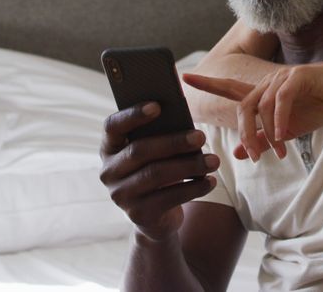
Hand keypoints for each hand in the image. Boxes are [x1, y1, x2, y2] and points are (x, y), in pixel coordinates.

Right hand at [99, 102, 219, 240]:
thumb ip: (161, 134)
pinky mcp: (138, 214)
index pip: (112, 126)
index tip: (158, 106)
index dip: (133, 115)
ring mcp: (120, 195)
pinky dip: (193, 188)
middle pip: (139, 151)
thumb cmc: (158, 169)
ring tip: (214, 160)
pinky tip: (210, 181)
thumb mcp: (155, 152)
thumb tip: (186, 122)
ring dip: (189, 166)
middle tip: (201, 136)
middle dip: (173, 142)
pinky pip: (168, 197)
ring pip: (156, 174)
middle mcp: (109, 172)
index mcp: (110, 148)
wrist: (156, 216)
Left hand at [183, 65, 322, 161]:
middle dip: (244, 134)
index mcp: (263, 93)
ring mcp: (282, 78)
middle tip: (255, 158)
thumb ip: (262, 139)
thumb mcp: (287, 130)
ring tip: (277, 154)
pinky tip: (284, 136)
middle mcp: (268, 82)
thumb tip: (239, 153)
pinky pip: (281, 101)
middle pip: (242, 107)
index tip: (184, 78)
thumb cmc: (319, 107)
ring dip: (267, 134)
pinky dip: (280, 120)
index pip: (229, 87)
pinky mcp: (298, 78)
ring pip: (262, 107)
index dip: (207, 83)